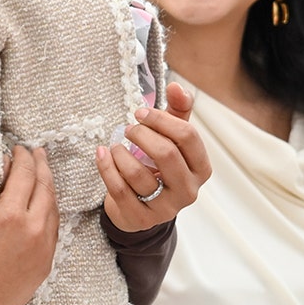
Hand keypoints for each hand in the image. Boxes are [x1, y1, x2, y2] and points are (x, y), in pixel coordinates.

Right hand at [0, 145, 58, 304]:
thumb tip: (5, 170)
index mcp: (12, 215)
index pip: (25, 174)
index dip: (24, 157)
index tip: (21, 148)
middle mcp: (33, 227)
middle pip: (45, 186)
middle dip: (42, 165)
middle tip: (38, 152)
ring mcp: (44, 245)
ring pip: (53, 206)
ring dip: (48, 186)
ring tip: (42, 173)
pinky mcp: (47, 259)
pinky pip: (53, 226)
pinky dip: (50, 208)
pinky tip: (43, 203)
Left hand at [96, 81, 210, 231]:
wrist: (140, 206)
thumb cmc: (158, 166)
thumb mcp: (171, 139)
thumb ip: (177, 111)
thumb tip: (176, 86)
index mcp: (201, 168)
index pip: (187, 136)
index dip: (161, 119)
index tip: (141, 112)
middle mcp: (188, 190)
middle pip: (166, 153)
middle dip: (141, 134)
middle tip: (129, 129)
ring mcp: (165, 208)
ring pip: (138, 173)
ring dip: (121, 152)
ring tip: (116, 145)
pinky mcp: (140, 218)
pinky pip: (118, 189)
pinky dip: (106, 167)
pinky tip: (102, 154)